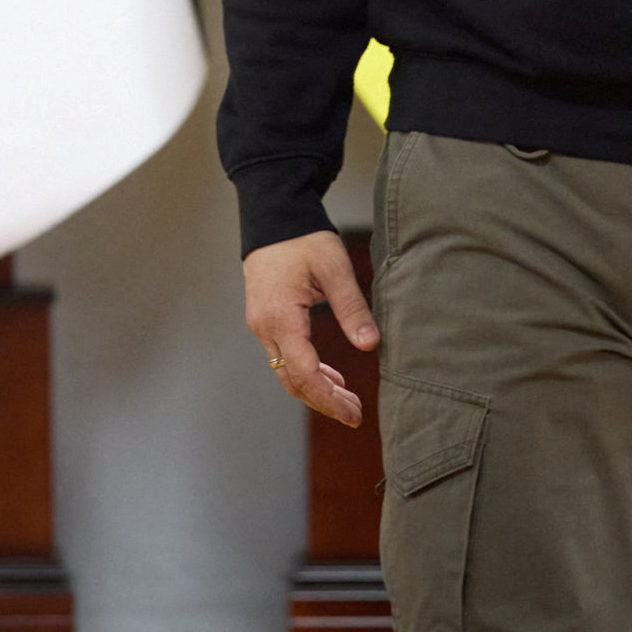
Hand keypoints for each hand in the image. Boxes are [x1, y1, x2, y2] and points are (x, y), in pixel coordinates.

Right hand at [244, 230, 376, 426]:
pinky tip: (329, 375)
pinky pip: (282, 355)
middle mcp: (265, 326)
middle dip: (323, 401)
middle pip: (291, 380)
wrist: (273, 217)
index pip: (304, 373)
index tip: (354, 414)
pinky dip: (305, 371)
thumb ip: (352, 308)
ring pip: (285, 371)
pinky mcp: (264, 318)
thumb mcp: (334, 269)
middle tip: (355, 414)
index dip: (329, 398)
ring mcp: (261, 323)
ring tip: (347, 399)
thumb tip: (370, 344)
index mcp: (281, 317)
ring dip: (315, 388)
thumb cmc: (303, 238)